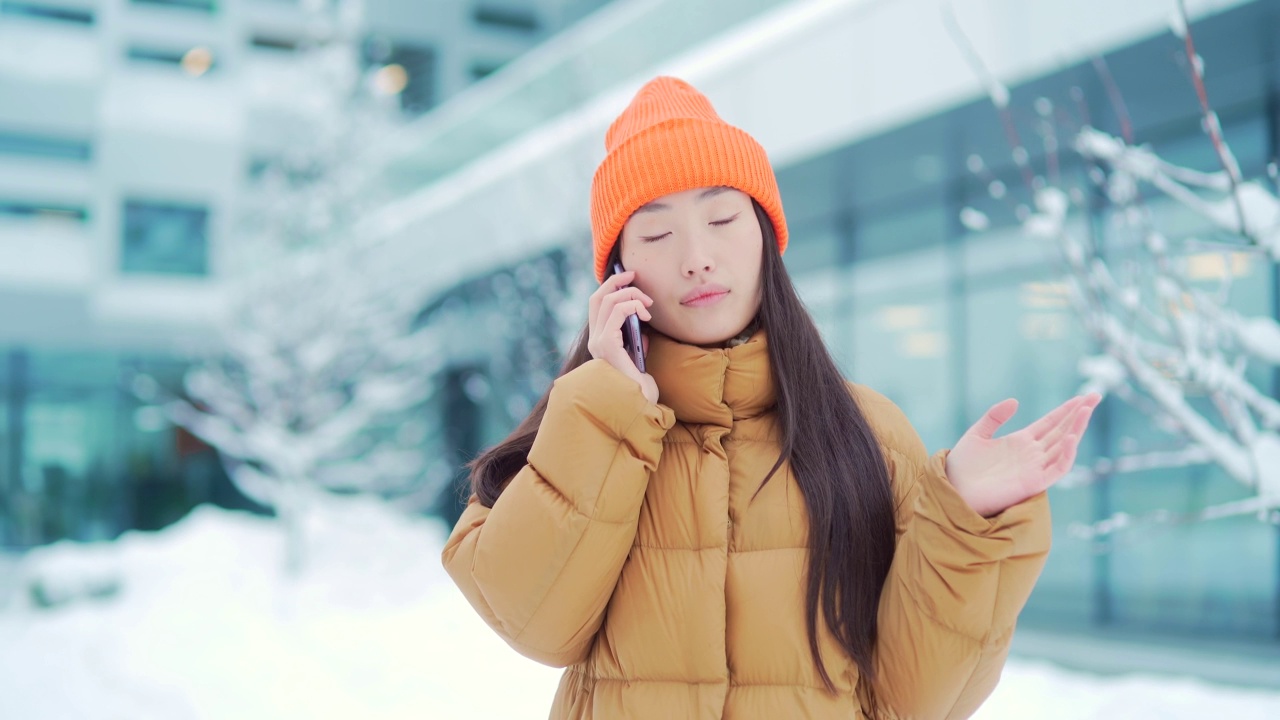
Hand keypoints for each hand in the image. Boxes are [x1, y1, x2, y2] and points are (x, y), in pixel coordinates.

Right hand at [587, 270, 658, 403]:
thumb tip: (640, 323)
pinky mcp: (607, 344)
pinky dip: (632, 306)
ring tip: (647, 304)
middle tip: (635, 275)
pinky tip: (645, 315)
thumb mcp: (638, 355)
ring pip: (608, 301)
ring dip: (631, 295)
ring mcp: (598, 342)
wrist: (640, 405)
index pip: (597, 305)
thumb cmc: (641, 386)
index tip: (629, 278)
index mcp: (600, 341)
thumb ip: (634, 339)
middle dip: (616, 281)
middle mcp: (594, 340)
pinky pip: (616, 312)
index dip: (610, 287)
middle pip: (598, 297)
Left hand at [945, 393, 1101, 517]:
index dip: (1066, 410)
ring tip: (1087, 409)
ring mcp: (1035, 468)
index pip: (1051, 423)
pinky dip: (1066, 454)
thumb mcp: (977, 434)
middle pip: (1062, 431)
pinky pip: (1057, 468)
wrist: (954, 490)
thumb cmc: (963, 466)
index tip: (1082, 396)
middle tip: (1096, 395)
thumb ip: (995, 416)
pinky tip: (1071, 437)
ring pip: (1063, 446)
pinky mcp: (1033, 483)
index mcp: (1021, 441)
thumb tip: (1015, 401)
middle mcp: (1032, 454)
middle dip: (1079, 414)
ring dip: (1076, 428)